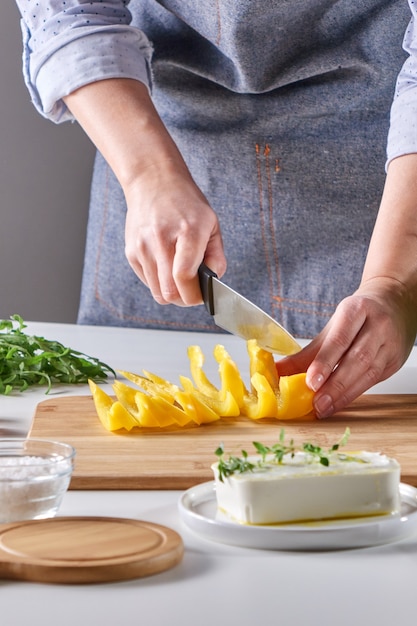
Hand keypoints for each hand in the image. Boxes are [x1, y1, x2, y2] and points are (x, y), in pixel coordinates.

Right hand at [124, 160, 225, 305]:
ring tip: (181, 278)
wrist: (152, 182)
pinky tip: (166, 266)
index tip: (203, 294)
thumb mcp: (211, 224)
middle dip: (185, 299)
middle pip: (170, 292)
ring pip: (158, 293)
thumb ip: (216, 256)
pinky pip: (148, 283)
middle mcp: (160, 240)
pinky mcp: (131, 253)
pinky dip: (160, 283)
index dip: (195, 295)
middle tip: (193, 291)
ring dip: (172, 293)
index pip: (184, 277)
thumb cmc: (186, 204)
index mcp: (186, 232)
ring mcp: (142, 247)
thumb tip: (213, 283)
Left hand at [276, 277, 416, 417]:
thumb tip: (278, 372)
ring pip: (367, 372)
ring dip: (344, 394)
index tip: (310, 382)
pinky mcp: (394, 361)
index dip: (324, 362)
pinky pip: (373, 380)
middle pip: (356, 358)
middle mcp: (377, 325)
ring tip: (324, 408)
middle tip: (316, 403)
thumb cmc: (357, 317)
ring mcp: (389, 343)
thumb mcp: (331, 327)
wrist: (393, 304)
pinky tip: (339, 403)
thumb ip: (307, 352)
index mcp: (357, 310)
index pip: (339, 339)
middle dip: (334, 384)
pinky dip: (354, 393)